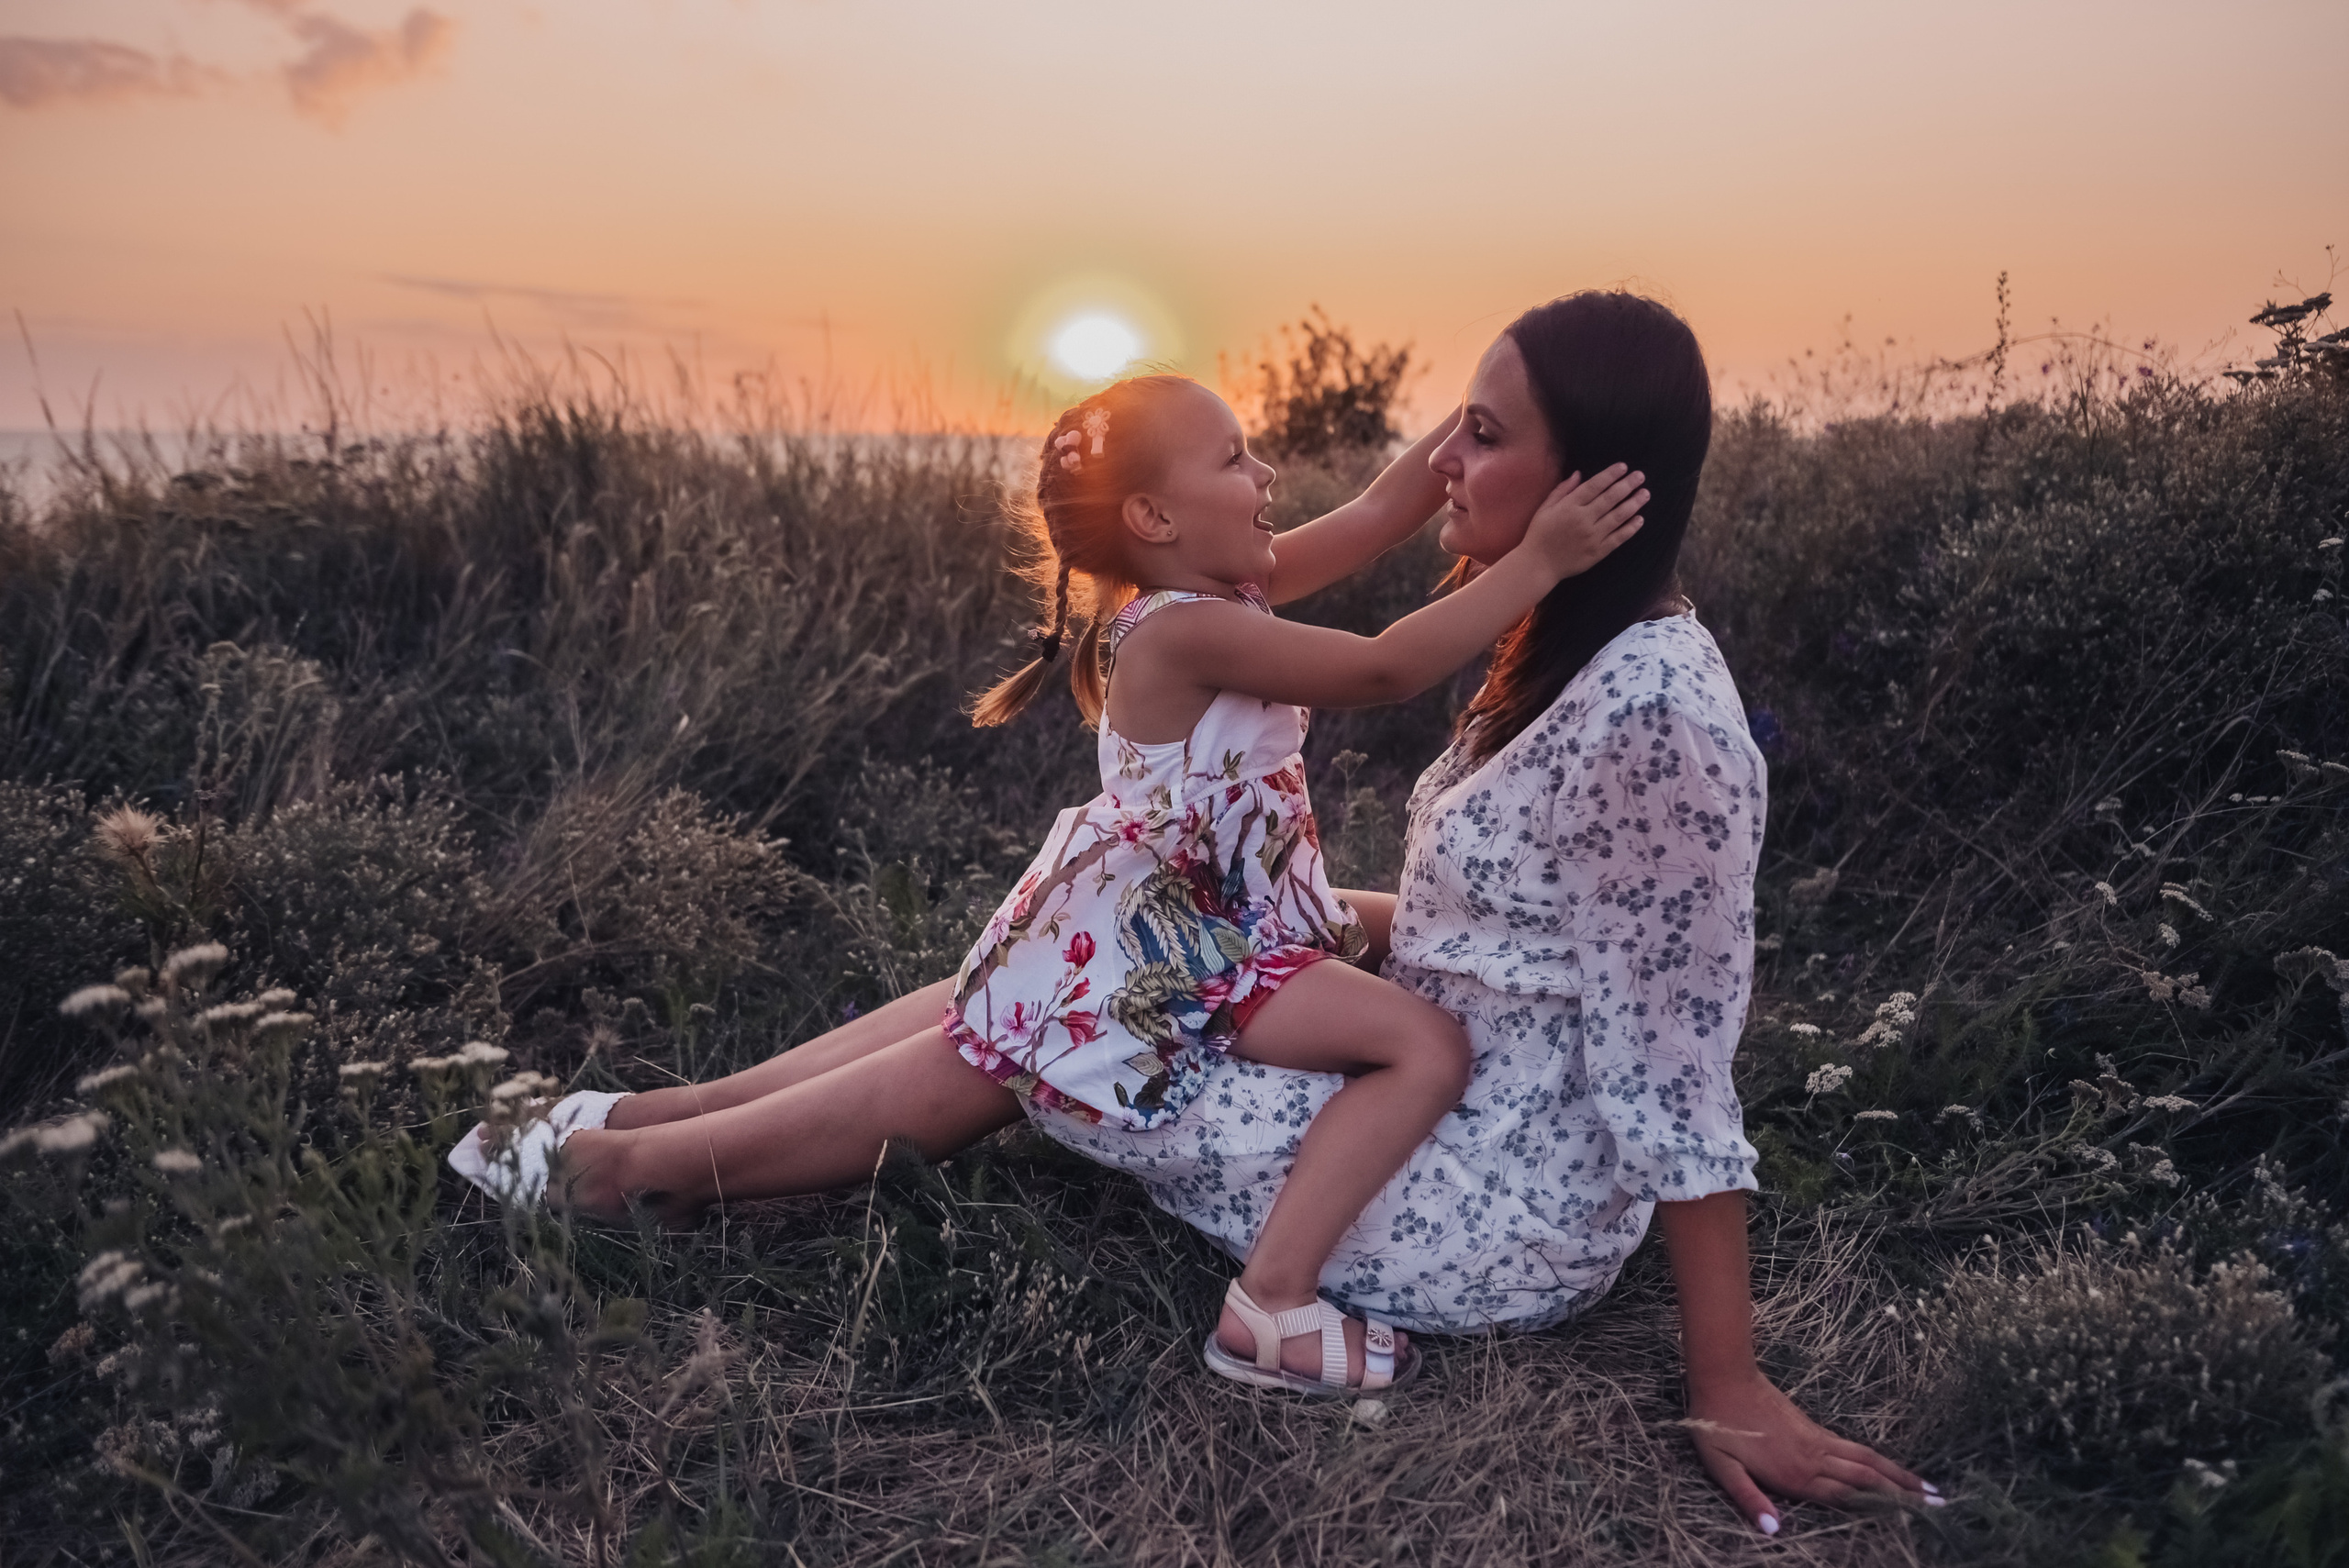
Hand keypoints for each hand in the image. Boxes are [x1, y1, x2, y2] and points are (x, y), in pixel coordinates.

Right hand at [1515, 463, 1646, 581]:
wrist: (1538, 565)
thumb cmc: (1540, 534)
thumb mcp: (1545, 508)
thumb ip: (1562, 490)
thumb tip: (1579, 474)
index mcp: (1569, 507)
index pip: (1594, 486)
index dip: (1610, 475)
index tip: (1624, 467)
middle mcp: (1583, 520)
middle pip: (1610, 498)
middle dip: (1627, 485)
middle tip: (1640, 476)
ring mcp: (1592, 537)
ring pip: (1618, 517)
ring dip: (1633, 504)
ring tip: (1645, 494)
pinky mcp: (1598, 552)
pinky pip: (1618, 538)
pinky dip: (1630, 528)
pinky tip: (1640, 519)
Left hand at [1683, 1369, 1940, 1535]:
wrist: (1723, 1378)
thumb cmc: (1716, 1428)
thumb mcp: (1722, 1469)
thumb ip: (1748, 1499)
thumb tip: (1774, 1531)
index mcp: (1795, 1474)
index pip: (1845, 1497)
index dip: (1877, 1509)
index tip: (1910, 1520)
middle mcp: (1814, 1458)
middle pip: (1866, 1478)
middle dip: (1902, 1493)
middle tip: (1939, 1505)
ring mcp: (1817, 1441)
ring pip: (1866, 1460)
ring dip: (1898, 1475)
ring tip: (1928, 1488)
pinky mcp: (1814, 1428)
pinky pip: (1854, 1447)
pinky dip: (1879, 1460)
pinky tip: (1887, 1467)